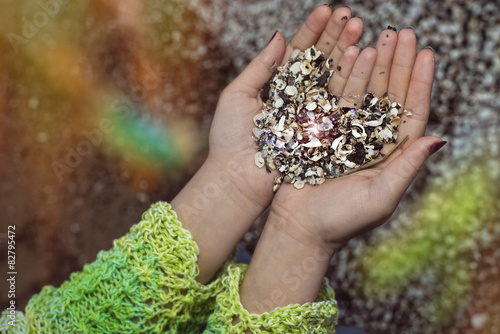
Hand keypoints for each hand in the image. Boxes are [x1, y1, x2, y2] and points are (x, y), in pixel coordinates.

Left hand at [208, 5, 363, 209]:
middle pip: (320, 63)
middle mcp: (298, 99)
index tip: (328, 10)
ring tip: (360, 30)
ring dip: (347, 54)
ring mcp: (312, 116)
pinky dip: (349, 84)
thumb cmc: (229, 138)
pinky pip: (337, 106)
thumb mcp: (237, 95)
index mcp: (277, 86)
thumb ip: (259, 67)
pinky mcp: (322, 134)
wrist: (237, 179)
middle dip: (336, 38)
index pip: (299, 53)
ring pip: (333, 80)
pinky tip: (361, 61)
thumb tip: (280, 35)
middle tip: (351, 16)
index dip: (313, 31)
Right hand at [271, 27, 440, 252]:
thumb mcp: (381, 197)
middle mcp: (370, 141)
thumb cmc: (341, 221)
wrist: (299, 228)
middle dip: (398, 64)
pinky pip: (335, 99)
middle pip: (389, 96)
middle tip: (403, 34)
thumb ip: (407, 167)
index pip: (411, 113)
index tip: (426, 54)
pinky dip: (343, 77)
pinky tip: (350, 55)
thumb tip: (439, 139)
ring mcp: (345, 133)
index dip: (420, 83)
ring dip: (372, 64)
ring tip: (379, 36)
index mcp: (390, 156)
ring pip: (363, 92)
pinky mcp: (320, 131)